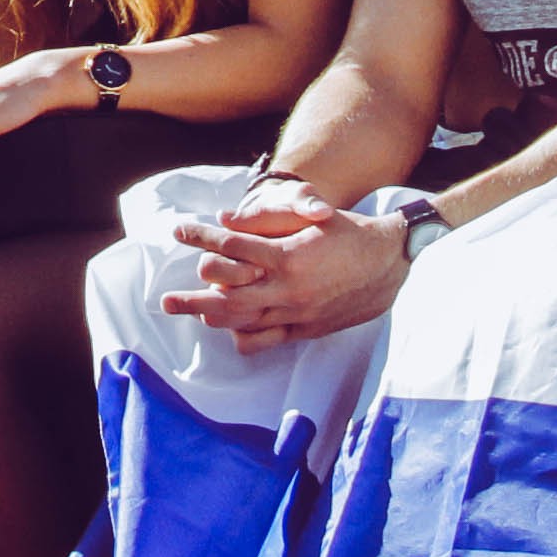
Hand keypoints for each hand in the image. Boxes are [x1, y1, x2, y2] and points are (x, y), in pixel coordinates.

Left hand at [158, 187, 410, 342]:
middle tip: (166, 301)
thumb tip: (226, 221)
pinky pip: (268, 339)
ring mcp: (297, 313)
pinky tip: (230, 332)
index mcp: (286, 256)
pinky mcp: (307, 329)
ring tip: (190, 316)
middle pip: (228, 296)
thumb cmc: (349, 233)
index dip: (201, 238)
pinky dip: (245, 335)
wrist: (391, 263)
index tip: (178, 231)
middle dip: (193, 298)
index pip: (230, 247)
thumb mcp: (309, 217)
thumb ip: (266, 221)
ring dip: (213, 319)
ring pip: (245, 321)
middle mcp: (288, 288)